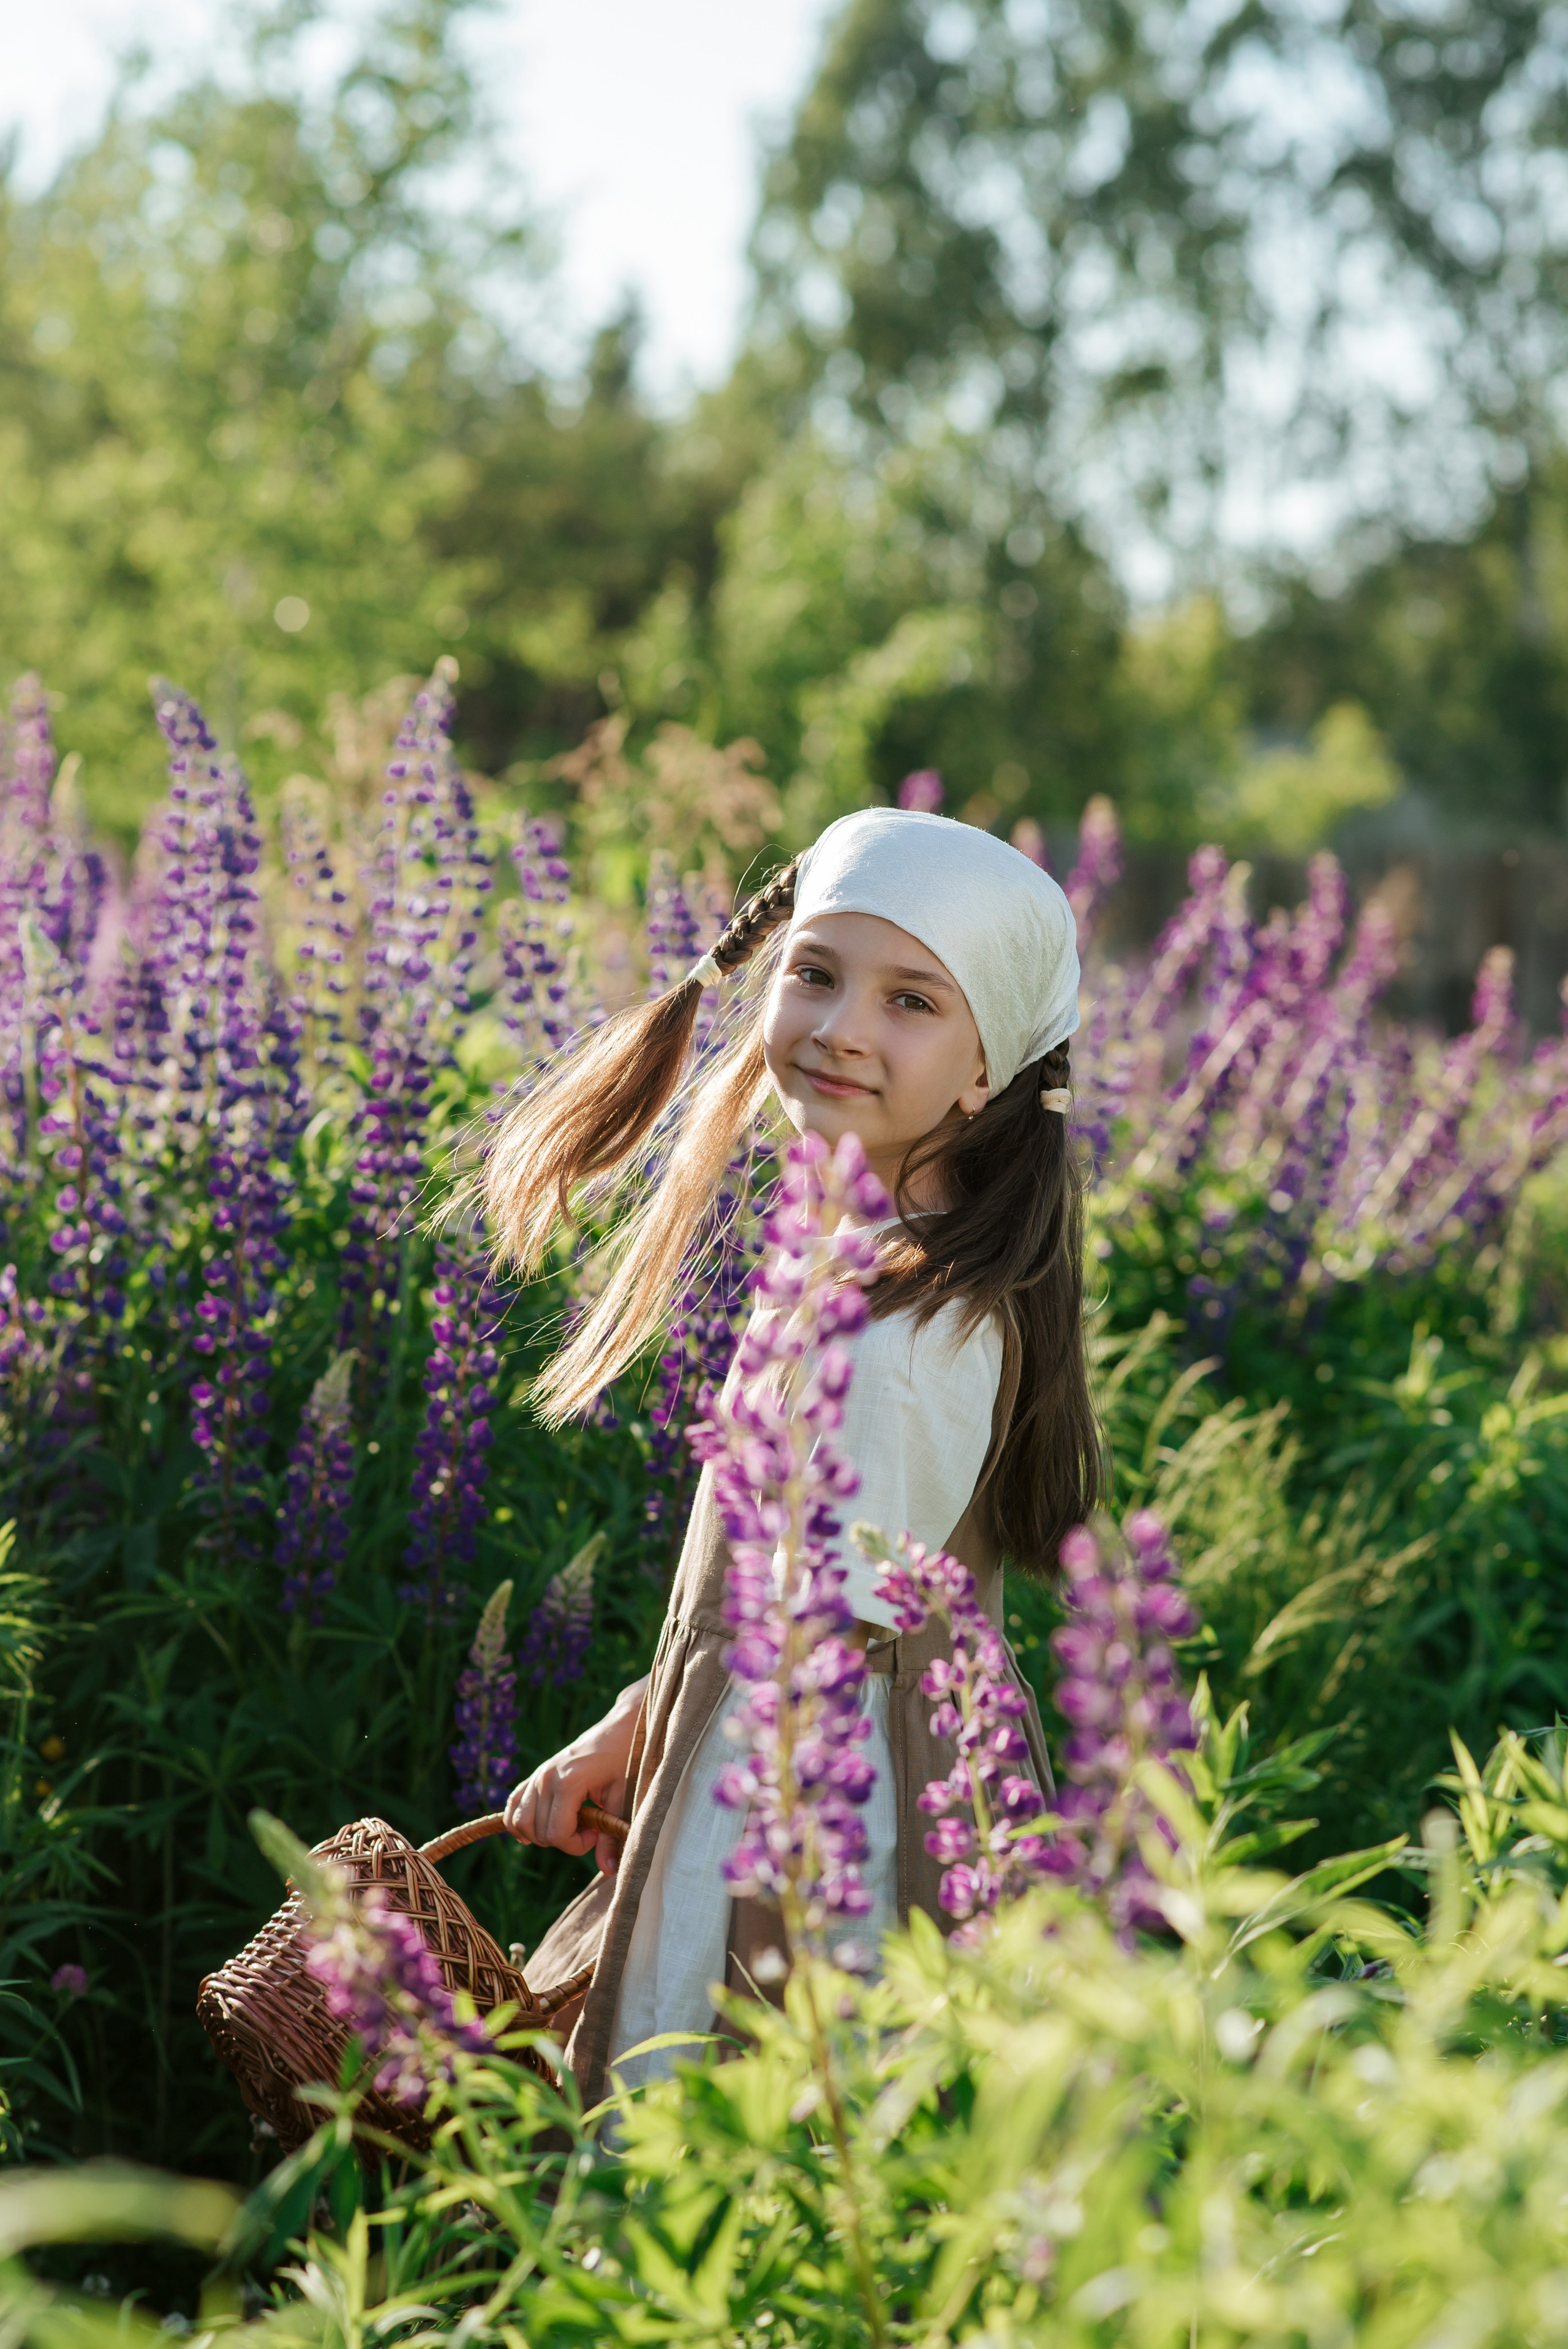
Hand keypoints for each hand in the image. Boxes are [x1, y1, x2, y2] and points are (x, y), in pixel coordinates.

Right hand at [503, 1676, 646, 1875]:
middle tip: (589, 1828)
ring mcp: (537, 1775)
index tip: (597, 1832)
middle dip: (563, 1840)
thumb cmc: (627, 1760)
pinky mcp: (535, 1775)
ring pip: (519, 1822)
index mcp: (568, 1782)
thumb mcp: (625, 1798)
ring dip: (542, 1834)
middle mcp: (546, 1777)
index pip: (556, 1833)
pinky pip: (513, 1805)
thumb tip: (609, 1871)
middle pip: (537, 1831)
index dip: (576, 1845)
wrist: (621, 1728)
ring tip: (571, 1825)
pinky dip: (521, 1822)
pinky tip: (542, 1826)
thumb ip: (613, 1835)